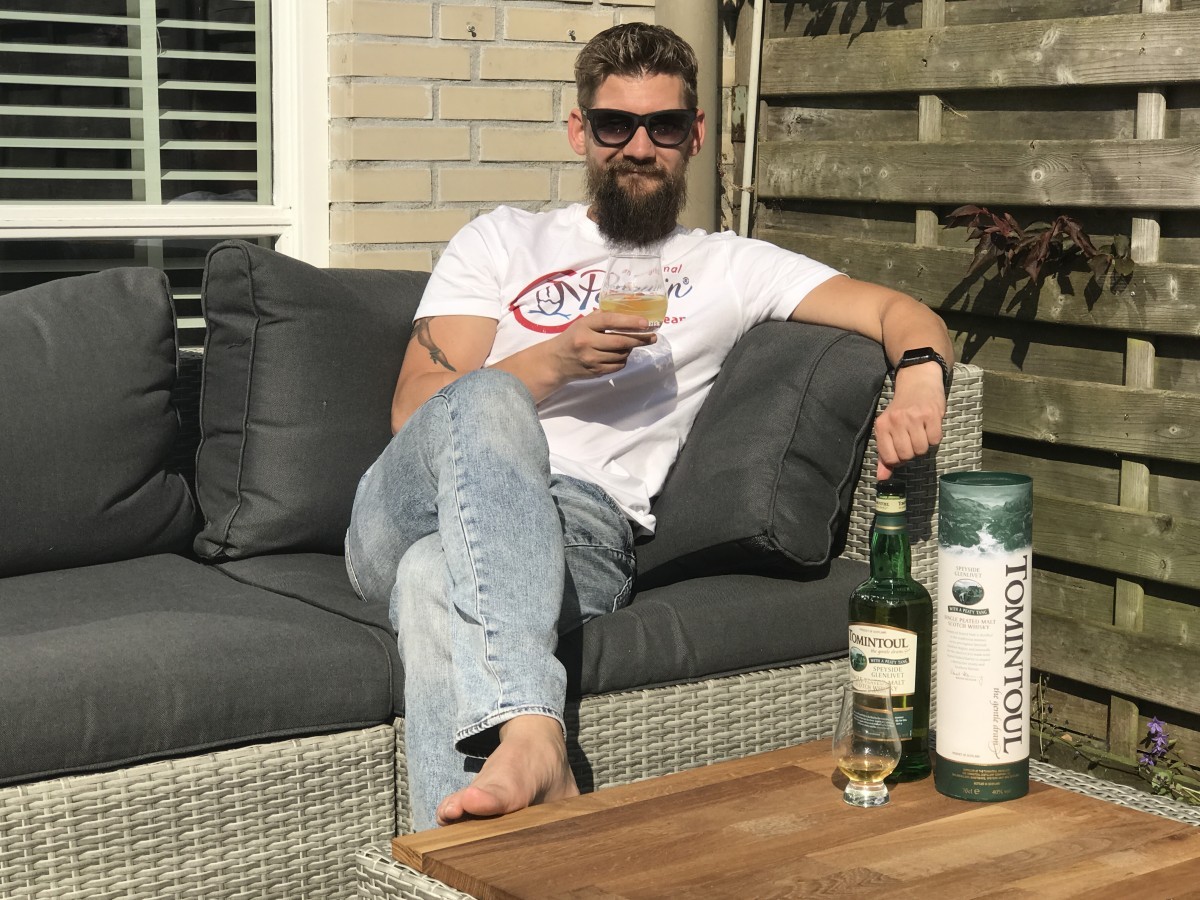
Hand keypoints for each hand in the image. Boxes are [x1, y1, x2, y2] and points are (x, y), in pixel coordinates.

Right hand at [545, 311, 656, 381]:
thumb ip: (601, 318)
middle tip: (652, 337)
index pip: (610, 321)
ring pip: (621, 354)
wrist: (556, 361)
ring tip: (630, 344)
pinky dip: (623, 359)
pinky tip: (620, 355)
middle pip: (620, 341)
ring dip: (630, 349)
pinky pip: (618, 365)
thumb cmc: (573, 337)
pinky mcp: (595, 372)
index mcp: (584, 326)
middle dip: (639, 339)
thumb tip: (628, 314)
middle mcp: (587, 342)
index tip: (645, 323)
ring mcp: (591, 359)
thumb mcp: (583, 323)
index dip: (629, 321)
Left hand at [874, 363, 945, 480]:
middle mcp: (896, 421)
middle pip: (907, 455)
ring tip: (921, 432)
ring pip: (921, 449)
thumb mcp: (888, 429)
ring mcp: (914, 417)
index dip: (898, 459)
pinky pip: (935, 440)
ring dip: (924, 445)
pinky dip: (934, 437)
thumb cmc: (902, 409)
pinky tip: (930, 426)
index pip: (890, 458)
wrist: (918, 381)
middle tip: (913, 439)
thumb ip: (885, 454)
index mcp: (882, 426)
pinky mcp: (931, 414)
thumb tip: (882, 478)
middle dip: (912, 452)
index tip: (902, 450)